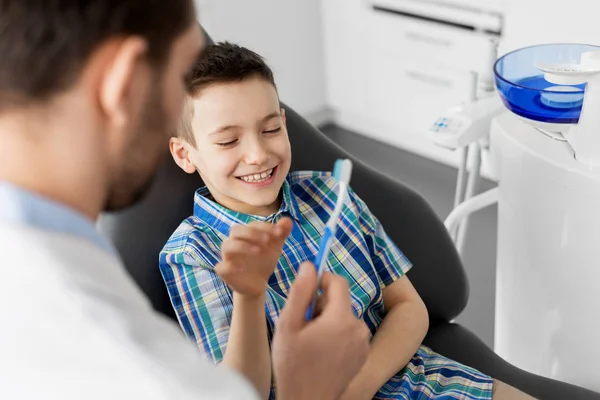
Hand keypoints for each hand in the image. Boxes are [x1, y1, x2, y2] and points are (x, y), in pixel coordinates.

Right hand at [216, 218, 292, 297]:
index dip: (265, 226)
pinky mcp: (225, 271)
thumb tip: (288, 220)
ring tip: (258, 251)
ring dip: (242, 246)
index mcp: (245, 234)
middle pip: (236, 230)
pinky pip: (221, 266)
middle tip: (267, 240)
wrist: (258, 283)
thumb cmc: (264, 261)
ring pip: (227, 245)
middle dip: (252, 233)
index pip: (252, 225)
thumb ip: (281, 234)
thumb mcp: (275, 247)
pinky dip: (230, 266)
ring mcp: (228, 257)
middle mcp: (234, 242)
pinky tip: (243, 269)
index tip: (279, 232)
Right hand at [272, 263, 369, 399]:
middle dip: (321, 304)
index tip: (306, 289)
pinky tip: (321, 351)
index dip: (321, 280)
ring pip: (343, 316)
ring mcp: (363, 343)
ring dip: (328, 320)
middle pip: (340, 300)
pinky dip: (336, 334)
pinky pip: (349, 332)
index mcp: (341, 319)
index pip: (338, 282)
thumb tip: (309, 265)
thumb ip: (300, 292)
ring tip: (310, 341)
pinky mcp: (362, 354)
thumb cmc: (293, 366)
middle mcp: (358, 328)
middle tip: (303, 324)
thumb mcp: (288, 325)